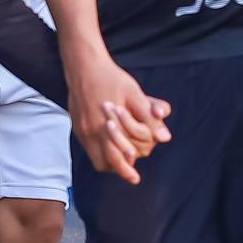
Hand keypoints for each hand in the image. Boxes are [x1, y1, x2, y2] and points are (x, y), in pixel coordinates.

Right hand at [66, 50, 173, 183]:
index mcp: (104, 124)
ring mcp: (81, 129)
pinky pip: (88, 148)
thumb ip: (149, 116)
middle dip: (119, 170)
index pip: (115, 157)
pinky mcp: (76, 125)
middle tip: (132, 175)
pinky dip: (101, 152)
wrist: (84, 65)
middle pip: (103, 163)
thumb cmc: (112, 78)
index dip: (126, 169)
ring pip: (95, 157)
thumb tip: (165, 137)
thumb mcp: (135, 94)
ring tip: (123, 162)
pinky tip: (112, 147)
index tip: (136, 177)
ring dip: (109, 162)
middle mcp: (89, 131)